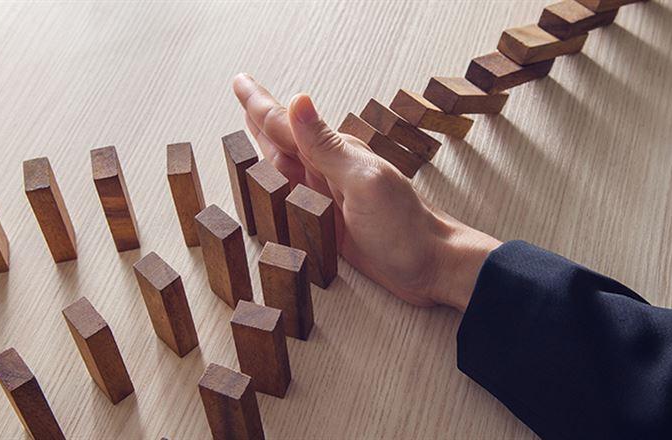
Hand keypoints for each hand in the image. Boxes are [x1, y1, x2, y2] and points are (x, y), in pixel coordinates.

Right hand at [232, 74, 500, 310]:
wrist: (430, 267)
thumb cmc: (403, 228)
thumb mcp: (363, 183)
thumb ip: (327, 147)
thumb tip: (299, 101)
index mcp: (335, 156)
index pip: (286, 124)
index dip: (259, 103)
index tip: (240, 81)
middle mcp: (327, 172)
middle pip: (280, 141)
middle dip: (257, 119)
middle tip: (240, 94)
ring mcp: (327, 197)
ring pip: (283, 168)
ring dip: (261, 148)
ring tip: (246, 129)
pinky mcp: (328, 223)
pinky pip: (291, 199)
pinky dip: (275, 188)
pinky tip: (271, 185)